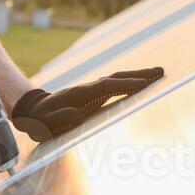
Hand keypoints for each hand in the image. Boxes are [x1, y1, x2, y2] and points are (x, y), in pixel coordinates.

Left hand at [11, 67, 164, 140]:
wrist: (33, 110)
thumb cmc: (39, 121)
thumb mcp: (43, 124)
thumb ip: (56, 120)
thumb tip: (75, 116)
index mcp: (78, 95)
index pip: (105, 87)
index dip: (123, 85)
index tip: (143, 83)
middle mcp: (87, 88)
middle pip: (116, 77)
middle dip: (138, 74)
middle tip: (161, 71)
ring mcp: (91, 90)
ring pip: (117, 79)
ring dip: (137, 75)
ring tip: (158, 73)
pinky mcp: (94, 95)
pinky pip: (115, 86)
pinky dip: (129, 82)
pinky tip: (142, 84)